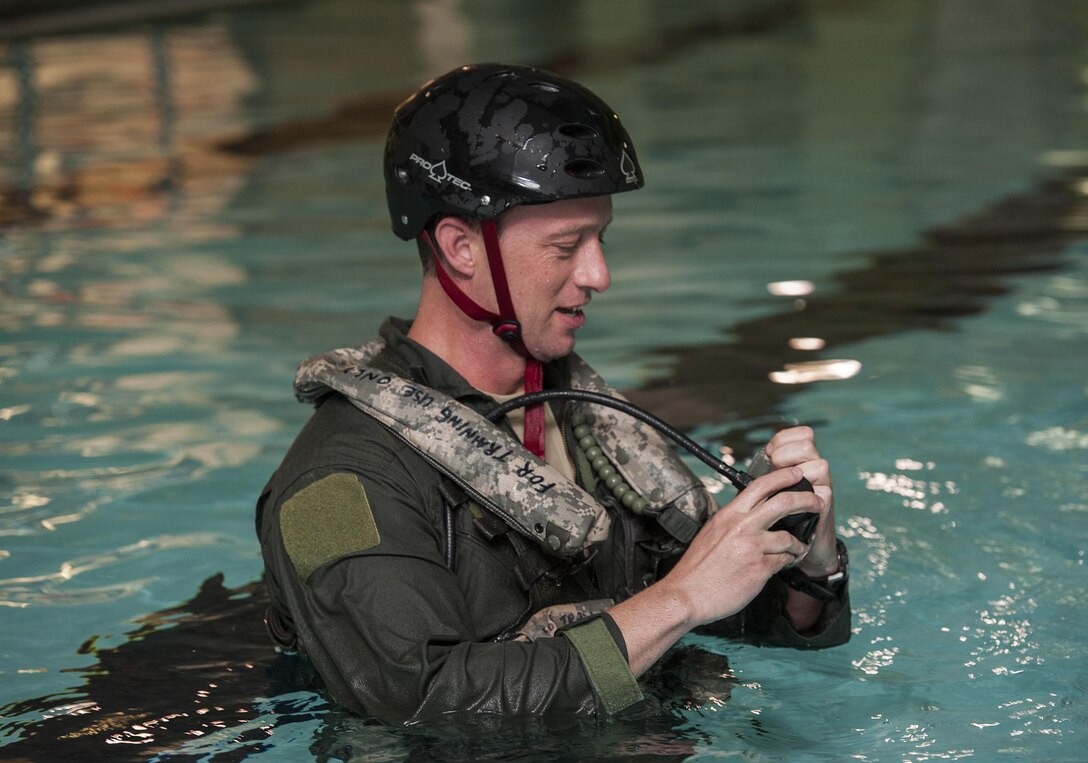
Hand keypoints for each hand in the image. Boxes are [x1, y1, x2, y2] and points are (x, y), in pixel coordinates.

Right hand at [660, 466, 821, 627]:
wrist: (687, 593)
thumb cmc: (697, 567)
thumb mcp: (712, 532)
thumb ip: (733, 522)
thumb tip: (751, 515)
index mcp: (729, 514)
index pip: (760, 486)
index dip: (783, 476)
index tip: (796, 473)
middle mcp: (741, 527)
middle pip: (783, 503)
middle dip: (807, 500)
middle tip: (817, 502)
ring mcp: (752, 548)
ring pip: (789, 538)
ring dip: (799, 544)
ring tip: (800, 547)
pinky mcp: (759, 569)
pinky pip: (783, 561)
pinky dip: (788, 561)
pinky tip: (787, 562)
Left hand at [764, 426, 837, 577]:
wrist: (797, 547)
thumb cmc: (777, 518)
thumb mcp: (767, 491)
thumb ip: (765, 474)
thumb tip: (756, 459)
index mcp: (799, 461)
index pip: (800, 434)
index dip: (783, 439)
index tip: (769, 452)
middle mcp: (813, 469)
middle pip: (808, 442)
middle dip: (786, 453)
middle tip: (774, 467)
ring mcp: (822, 486)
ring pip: (819, 463)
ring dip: (796, 472)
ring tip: (785, 485)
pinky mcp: (825, 505)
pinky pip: (821, 491)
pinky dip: (805, 495)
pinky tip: (794, 500)